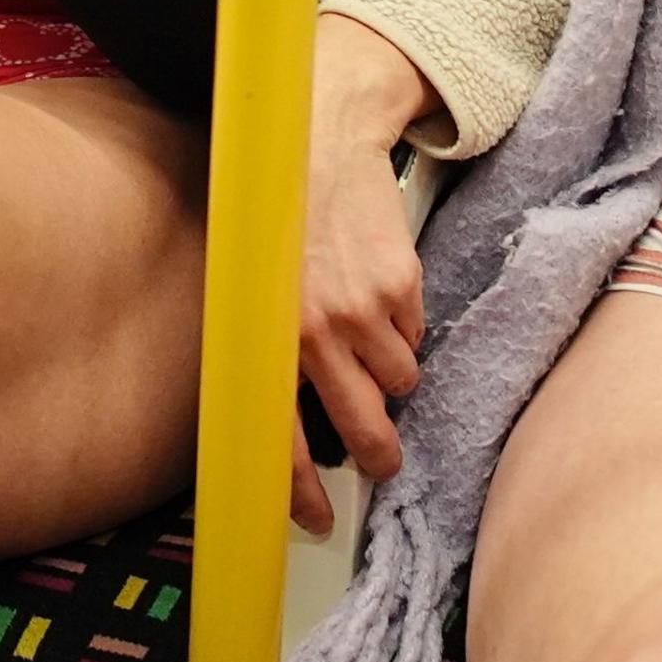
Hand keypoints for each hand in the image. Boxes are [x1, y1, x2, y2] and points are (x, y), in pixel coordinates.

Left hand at [293, 14, 436, 532]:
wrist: (318, 140)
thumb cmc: (274, 220)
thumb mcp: (246, 289)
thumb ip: (263, 354)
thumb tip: (279, 429)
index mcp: (264, 339)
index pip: (279, 438)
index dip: (297, 491)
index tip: (314, 521)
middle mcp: (311, 332)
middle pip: (363, 428)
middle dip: (377, 455)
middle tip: (380, 460)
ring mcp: (361, 311)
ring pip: (398, 383)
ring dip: (388, 373)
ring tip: (367, 335)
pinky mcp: (400, 286)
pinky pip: (415, 336)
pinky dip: (403, 327)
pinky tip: (379, 292)